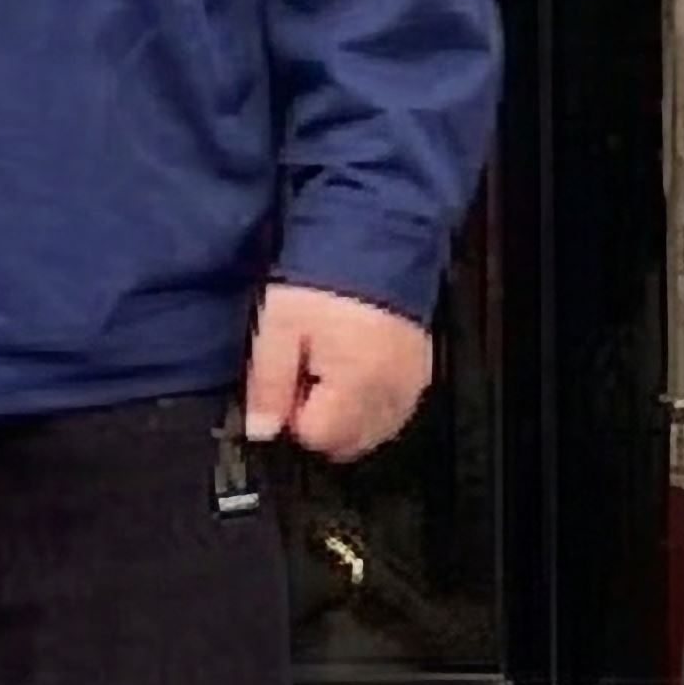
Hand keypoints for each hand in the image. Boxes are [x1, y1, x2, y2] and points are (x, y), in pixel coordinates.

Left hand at [240, 279, 435, 463]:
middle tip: (307, 373)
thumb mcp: (279, 326)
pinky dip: (372, 405)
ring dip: (347, 416)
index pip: (318, 437)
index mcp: (356, 386)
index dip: (293, 414)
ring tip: (332, 368)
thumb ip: (269, 382)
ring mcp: (411, 387)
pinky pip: (393, 412)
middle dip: (321, 420)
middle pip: (347, 443)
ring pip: (372, 433)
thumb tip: (262, 432)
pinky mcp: (421, 375)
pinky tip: (357, 370)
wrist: (374, 242)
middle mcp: (391, 395)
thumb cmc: (320, 284)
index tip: (289, 380)